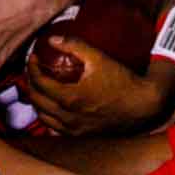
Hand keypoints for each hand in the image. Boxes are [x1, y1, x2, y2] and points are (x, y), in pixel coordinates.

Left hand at [23, 36, 165, 135]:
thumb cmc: (122, 80)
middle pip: (36, 101)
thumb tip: (52, 39)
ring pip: (43, 117)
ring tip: (40, 87)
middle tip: (34, 70)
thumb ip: (74, 45)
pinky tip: (53, 106)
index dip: (31, 68)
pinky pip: (56, 128)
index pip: (38, 83)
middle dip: (30, 83)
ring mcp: (74, 129)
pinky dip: (49, 116)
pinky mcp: (82, 135)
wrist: (143, 106)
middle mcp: (68, 117)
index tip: (33, 58)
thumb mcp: (99, 58)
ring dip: (37, 101)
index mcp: (68, 98)